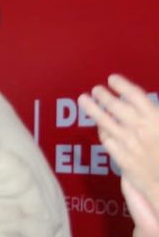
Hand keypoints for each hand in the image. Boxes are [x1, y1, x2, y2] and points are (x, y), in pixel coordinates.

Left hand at [79, 74, 158, 210]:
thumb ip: (155, 115)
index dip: (122, 85)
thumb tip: (143, 103)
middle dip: (104, 96)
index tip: (113, 78)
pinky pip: (106, 140)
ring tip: (84, 99)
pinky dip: (102, 131)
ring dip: (93, 109)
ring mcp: (129, 144)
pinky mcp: (122, 158)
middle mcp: (141, 129)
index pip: (135, 96)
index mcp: (156, 119)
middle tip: (96, 89)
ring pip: (105, 122)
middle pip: (116, 107)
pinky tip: (99, 127)